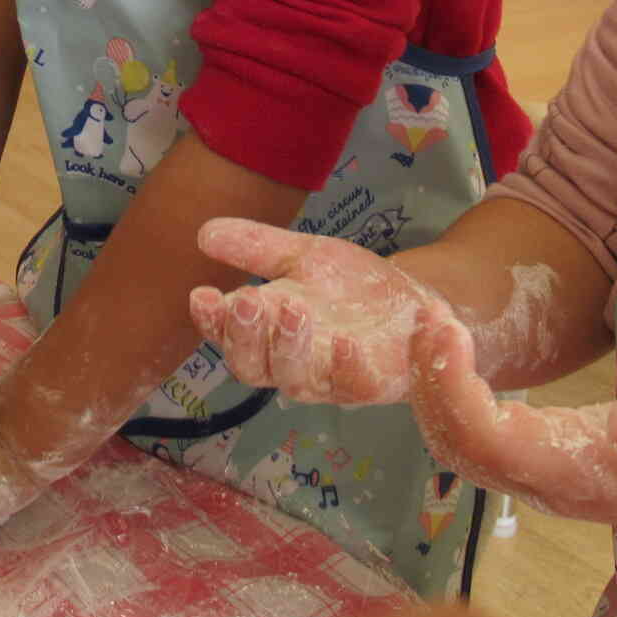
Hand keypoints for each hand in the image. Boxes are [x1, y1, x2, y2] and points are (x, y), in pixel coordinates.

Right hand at [188, 218, 448, 403]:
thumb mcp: (304, 256)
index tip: (202, 294)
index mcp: (267, 333)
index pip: (227, 334)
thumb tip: (204, 232)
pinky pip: (355, 384)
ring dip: (290, 346)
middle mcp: (290, 363)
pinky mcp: (371, 383)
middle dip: (245, 335)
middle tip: (246, 300)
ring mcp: (329, 377)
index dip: (212, 320)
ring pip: (296, 379)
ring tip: (292, 308)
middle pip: (253, 365)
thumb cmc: (351, 289)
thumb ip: (257, 247)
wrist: (414, 304)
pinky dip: (347, 366)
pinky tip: (343, 340)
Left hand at [408, 307, 616, 560]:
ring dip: (435, 386)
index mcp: (576, 474)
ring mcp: (541, 478)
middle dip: (431, 381)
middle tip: (424, 313)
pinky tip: (452, 355)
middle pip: (460, 445)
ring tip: (430, 323)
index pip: (490, 440)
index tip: (447, 328)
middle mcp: (545, 484)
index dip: (456, 389)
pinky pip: (477, 438)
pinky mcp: (544, 462)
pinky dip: (453, 395)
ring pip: (461, 444)